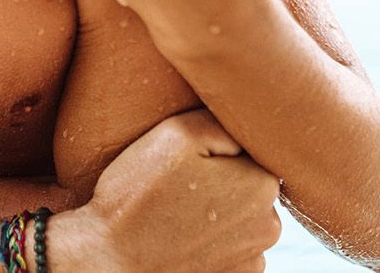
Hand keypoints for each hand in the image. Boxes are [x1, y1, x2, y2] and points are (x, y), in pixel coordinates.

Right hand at [50, 110, 281, 271]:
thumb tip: (243, 122)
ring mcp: (254, 258)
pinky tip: (181, 235)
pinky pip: (231, 246)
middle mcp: (270, 225)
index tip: (188, 158)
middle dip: (222, 178)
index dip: (217, 148)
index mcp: (262, 184)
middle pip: (250, 183)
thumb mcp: (175, 134)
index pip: (252, 149)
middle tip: (178, 182)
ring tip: (176, 210)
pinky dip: (211, 239)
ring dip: (218, 210)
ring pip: (241, 216)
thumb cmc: (138, 195)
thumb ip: (219, 121)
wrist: (110, 261)